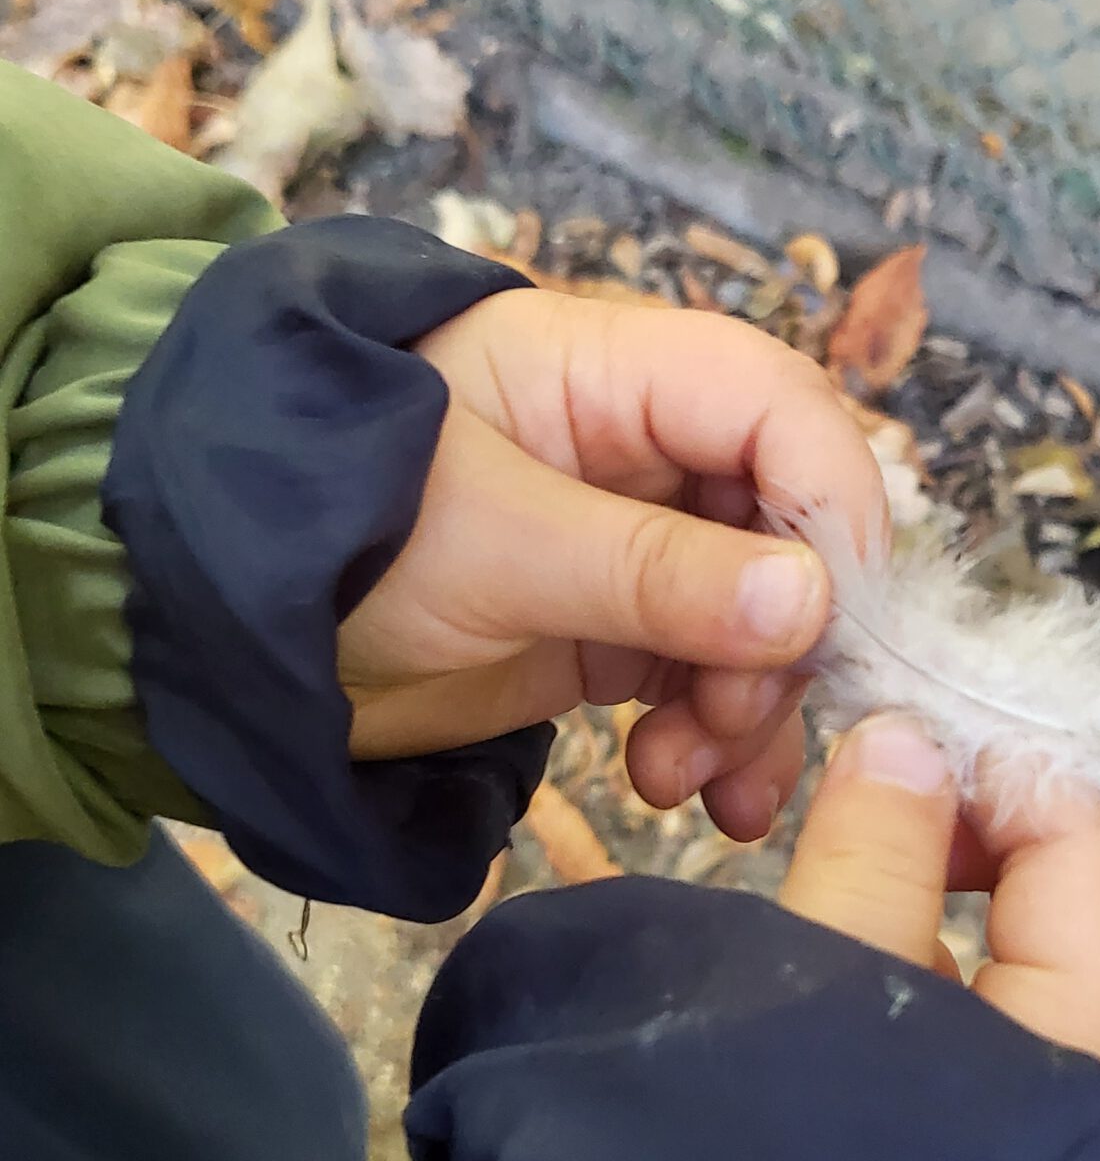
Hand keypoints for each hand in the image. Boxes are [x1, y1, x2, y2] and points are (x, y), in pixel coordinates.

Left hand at [338, 288, 882, 838]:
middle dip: (784, 634)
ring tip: (696, 783)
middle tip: (737, 722)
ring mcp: (624, 544)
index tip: (832, 616)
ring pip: (755, 613)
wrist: (205, 626)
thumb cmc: (325, 532)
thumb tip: (810, 607)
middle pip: (781, 523)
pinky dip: (713, 733)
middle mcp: (634, 450)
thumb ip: (653, 573)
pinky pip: (701, 673)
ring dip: (752, 705)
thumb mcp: (493, 546)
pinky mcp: (602, 628)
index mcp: (609, 372)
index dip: (826, 500)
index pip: (774, 405)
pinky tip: (685, 788)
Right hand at [779, 716, 1099, 1118]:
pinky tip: (943, 913)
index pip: (1092, 860)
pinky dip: (1045, 946)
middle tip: (1002, 756)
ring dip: (1090, 878)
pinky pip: (1094, 1027)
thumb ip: (870, 859)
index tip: (916, 728)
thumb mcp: (802, 997)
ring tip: (968, 828)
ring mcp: (1099, 1145)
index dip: (1013, 771)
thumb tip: (913, 737)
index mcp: (1082, 1063)